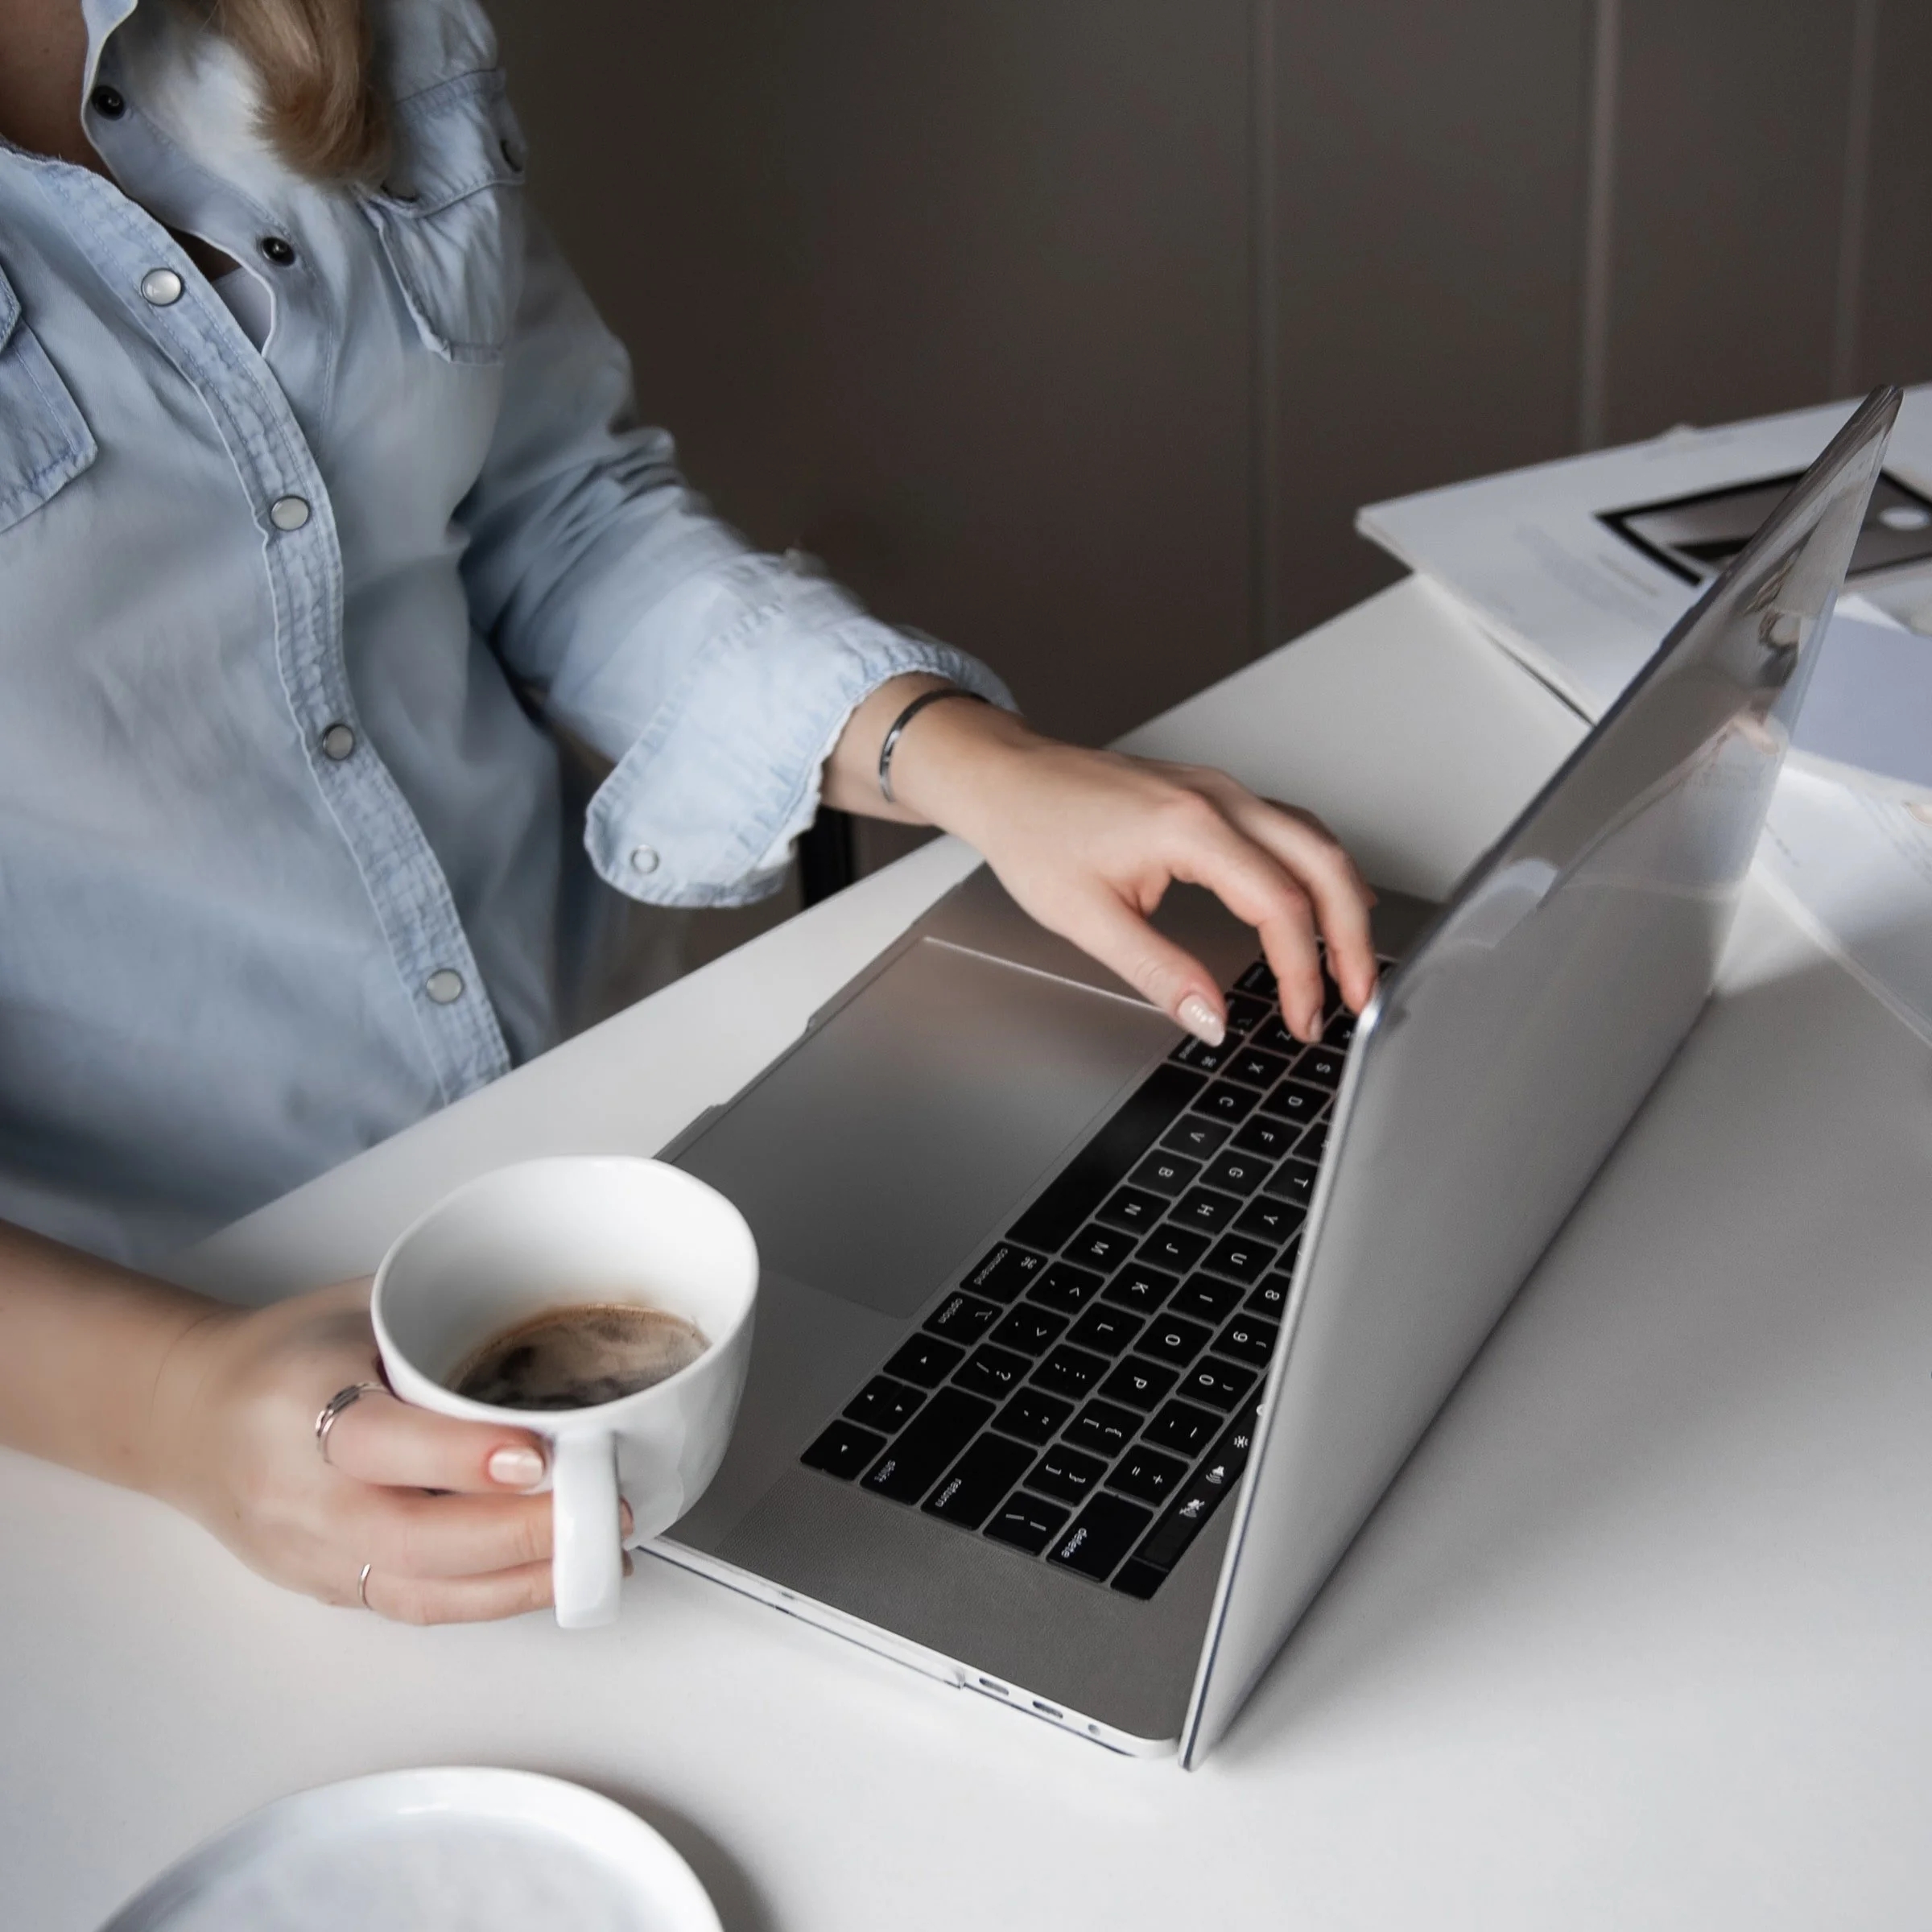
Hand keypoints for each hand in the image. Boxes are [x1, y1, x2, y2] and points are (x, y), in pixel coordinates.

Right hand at [147, 1279, 624, 1622]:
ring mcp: (308, 1550)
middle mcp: (297, 1488)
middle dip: (518, 1534)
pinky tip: (553, 1578)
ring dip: (519, 1581)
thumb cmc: (285, 1353)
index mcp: (298, 1401)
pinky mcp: (325, 1588)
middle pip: (407, 1537)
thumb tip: (558, 1326)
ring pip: (417, 1588)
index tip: (536, 1455)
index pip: (378, 1441)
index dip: (459, 1458)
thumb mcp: (356, 1308)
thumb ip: (442, 1325)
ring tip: (600, 1554)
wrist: (190, 1416)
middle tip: (602, 1510)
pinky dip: (491, 1599)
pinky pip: (414, 1606)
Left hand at [829, 682, 1377, 1042]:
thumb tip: (1210, 1018)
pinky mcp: (1215, 794)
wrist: (1006, 779)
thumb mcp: (1087, 920)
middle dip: (1351, 937)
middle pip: (1324, 865)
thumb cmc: (1034, 834)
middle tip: (1358, 997)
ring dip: (1343, 902)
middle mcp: (1219, 799)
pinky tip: (1322, 905)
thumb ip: (1158, 973)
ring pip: (1316, 841)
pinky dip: (1319, 872)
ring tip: (1348, 965)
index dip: (1302, 971)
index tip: (1302, 1017)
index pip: (1279, 906)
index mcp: (1190, 828)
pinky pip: (1291, 829)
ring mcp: (1222, 790)